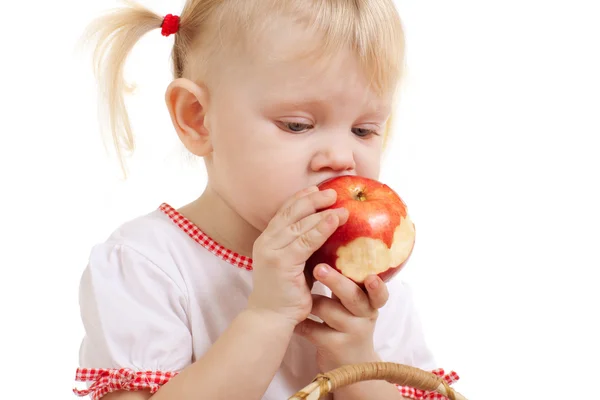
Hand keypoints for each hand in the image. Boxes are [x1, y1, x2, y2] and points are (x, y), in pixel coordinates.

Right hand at [248, 186, 348, 327]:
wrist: (271, 318)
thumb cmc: (287, 293)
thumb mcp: (296, 264)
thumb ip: (304, 246)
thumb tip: (327, 229)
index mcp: (267, 240)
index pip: (284, 212)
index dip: (301, 198)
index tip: (317, 189)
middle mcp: (266, 241)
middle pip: (291, 212)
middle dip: (313, 199)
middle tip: (333, 191)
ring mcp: (271, 251)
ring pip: (300, 224)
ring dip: (322, 212)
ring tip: (341, 206)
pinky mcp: (281, 262)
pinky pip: (306, 241)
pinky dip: (321, 229)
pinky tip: (335, 221)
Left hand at [294, 264, 388, 372]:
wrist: (349, 366)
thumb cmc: (348, 323)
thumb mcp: (355, 305)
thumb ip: (350, 281)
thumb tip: (329, 241)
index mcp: (371, 302)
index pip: (379, 292)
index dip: (377, 286)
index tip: (370, 277)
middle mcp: (364, 317)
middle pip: (352, 296)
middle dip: (335, 281)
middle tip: (319, 268)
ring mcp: (350, 333)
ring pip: (327, 309)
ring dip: (310, 301)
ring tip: (300, 296)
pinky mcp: (333, 347)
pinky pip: (310, 328)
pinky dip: (298, 321)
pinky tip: (291, 317)